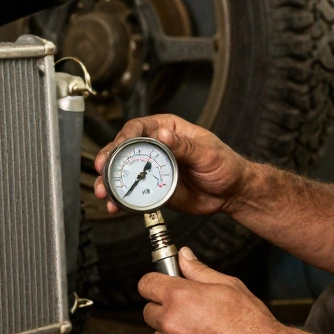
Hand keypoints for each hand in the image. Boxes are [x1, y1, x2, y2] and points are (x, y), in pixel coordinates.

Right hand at [93, 114, 249, 214]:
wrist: (232, 193)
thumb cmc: (225, 165)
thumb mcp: (207, 153)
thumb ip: (184, 146)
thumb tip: (162, 135)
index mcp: (168, 130)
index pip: (139, 127)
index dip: (125, 136)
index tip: (118, 147)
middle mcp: (156, 147)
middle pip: (124, 149)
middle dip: (109, 159)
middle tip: (101, 169)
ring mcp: (153, 169)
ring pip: (124, 172)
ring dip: (110, 182)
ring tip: (103, 192)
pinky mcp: (154, 189)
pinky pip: (134, 192)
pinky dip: (122, 200)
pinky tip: (114, 206)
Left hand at [140, 248, 287, 333]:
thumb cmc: (251, 325)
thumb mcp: (229, 286)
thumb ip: (199, 271)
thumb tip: (184, 257)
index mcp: (180, 297)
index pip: (146, 284)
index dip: (155, 283)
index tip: (161, 286)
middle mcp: (171, 323)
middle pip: (149, 312)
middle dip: (164, 309)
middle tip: (188, 312)